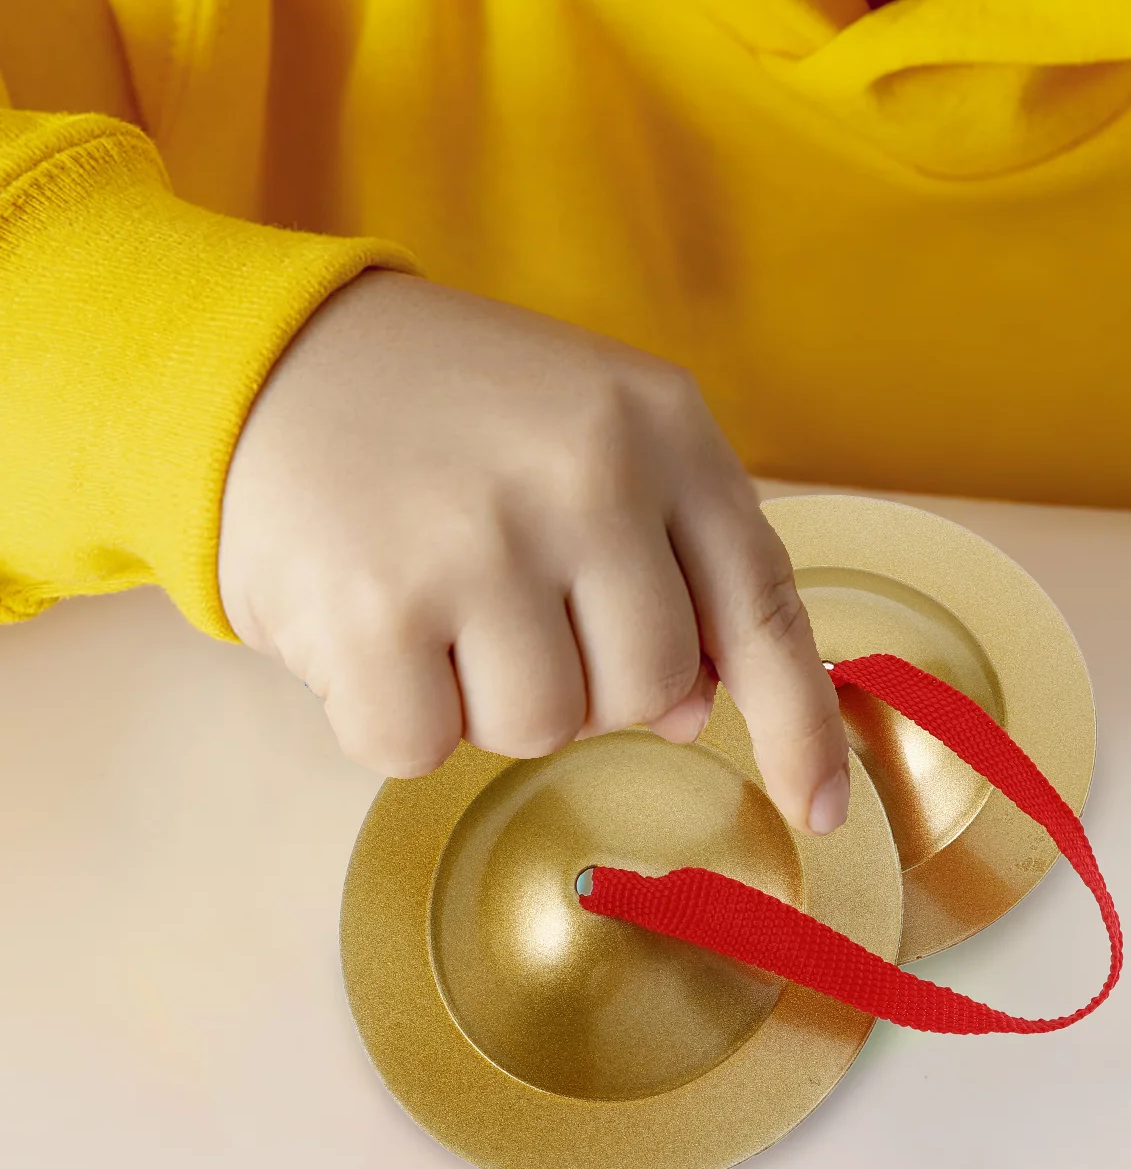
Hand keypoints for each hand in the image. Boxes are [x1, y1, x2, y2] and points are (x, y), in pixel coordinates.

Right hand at [217, 271, 849, 832]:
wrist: (273, 359)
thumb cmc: (454, 415)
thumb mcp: (595, 436)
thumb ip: (671, 560)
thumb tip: (697, 709)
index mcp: (664, 426)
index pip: (764, 605)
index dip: (800, 724)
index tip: (820, 809)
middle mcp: (591, 474)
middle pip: (654, 690)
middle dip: (592, 684)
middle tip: (515, 607)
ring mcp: (485, 539)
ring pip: (543, 731)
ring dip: (489, 698)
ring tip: (438, 601)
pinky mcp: (377, 606)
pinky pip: (423, 748)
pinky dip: (394, 715)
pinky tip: (372, 625)